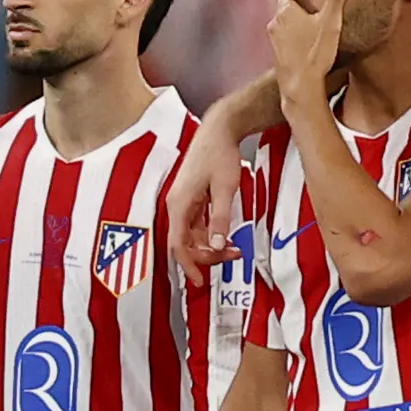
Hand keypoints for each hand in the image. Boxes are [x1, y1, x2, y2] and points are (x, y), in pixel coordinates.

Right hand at [165, 114, 244, 272]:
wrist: (219, 129)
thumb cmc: (219, 154)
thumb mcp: (225, 189)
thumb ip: (220, 219)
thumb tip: (215, 245)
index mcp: (179, 204)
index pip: (178, 245)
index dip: (188, 265)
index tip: (199, 281)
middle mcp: (177, 204)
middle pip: (185, 242)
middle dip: (205, 255)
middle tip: (229, 258)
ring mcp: (184, 201)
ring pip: (192, 235)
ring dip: (209, 245)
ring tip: (233, 248)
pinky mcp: (192, 197)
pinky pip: (197, 224)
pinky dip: (210, 233)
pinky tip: (224, 235)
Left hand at [267, 0, 344, 111]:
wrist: (300, 87)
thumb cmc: (314, 53)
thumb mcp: (331, 21)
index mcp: (285, 9)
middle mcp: (275, 22)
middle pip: (287, 5)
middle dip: (302, 3)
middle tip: (319, 3)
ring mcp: (275, 39)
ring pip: (286, 22)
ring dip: (299, 21)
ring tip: (317, 23)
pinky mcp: (278, 54)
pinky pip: (287, 38)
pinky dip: (296, 36)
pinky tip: (310, 43)